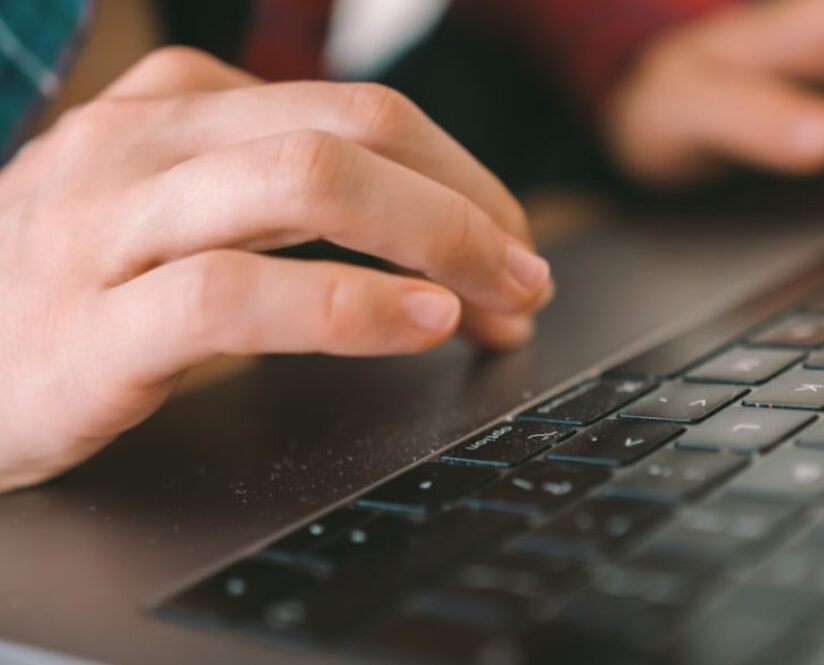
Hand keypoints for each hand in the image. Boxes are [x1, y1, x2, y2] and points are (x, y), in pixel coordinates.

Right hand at [0, 48, 552, 491]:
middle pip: (353, 130)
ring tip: (501, 297)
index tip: (511, 240)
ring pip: (307, 184)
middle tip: (525, 273)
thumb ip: (277, 199)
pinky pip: (239, 295)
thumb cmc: (66, 294)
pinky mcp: (90, 328)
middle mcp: (144, 147)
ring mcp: (109, 229)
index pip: (360, 111)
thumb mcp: (170, 211)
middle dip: (468, 202)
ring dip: (437, 239)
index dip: (461, 175)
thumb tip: (425, 231)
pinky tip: (421, 325)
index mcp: (177, 108)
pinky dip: (353, 309)